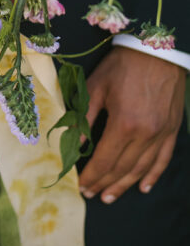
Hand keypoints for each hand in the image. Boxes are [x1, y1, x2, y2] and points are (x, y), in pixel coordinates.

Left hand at [79, 46, 186, 203]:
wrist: (157, 49)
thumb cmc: (122, 65)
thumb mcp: (96, 87)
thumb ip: (83, 117)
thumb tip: (74, 144)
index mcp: (123, 124)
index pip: (104, 160)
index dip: (92, 176)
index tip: (82, 187)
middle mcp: (145, 134)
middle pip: (122, 168)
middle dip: (105, 183)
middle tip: (92, 195)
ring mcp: (162, 134)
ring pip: (142, 168)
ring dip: (125, 185)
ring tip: (111, 196)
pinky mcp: (172, 130)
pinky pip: (163, 159)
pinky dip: (153, 175)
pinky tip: (143, 187)